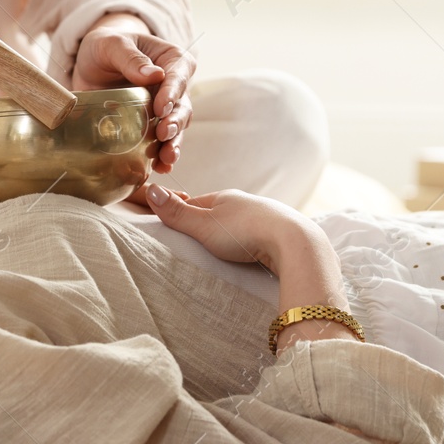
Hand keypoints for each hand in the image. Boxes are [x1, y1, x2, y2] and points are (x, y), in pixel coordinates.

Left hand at [70, 24, 194, 174]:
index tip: (161, 107)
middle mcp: (174, 86)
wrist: (91, 64)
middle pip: (182, 106)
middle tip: (163, 135)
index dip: (173, 92)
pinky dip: (160, 156)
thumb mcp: (112, 44)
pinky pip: (160, 143)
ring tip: (166, 159)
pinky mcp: (150, 126)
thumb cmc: (105, 46)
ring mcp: (164, 108)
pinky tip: (158, 168)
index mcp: (172, 60)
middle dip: (175, 123)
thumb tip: (153, 74)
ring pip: (175, 128)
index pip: (179, 75)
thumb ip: (131, 57)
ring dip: (172, 144)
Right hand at [142, 185, 316, 273]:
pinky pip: (257, 236)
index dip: (183, 214)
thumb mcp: (203, 224)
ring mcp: (265, 216)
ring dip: (231, 236)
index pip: (196, 202)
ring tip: (224, 252)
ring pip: (240, 224)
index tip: (173, 228)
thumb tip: (151, 189)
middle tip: (197, 244)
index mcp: (225, 196)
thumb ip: (177, 213)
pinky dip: (249, 244)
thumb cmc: (244, 232)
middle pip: (219, 213)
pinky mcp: (279, 233)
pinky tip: (249, 254)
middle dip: (208, 226)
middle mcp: (246, 202)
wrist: (292, 242)